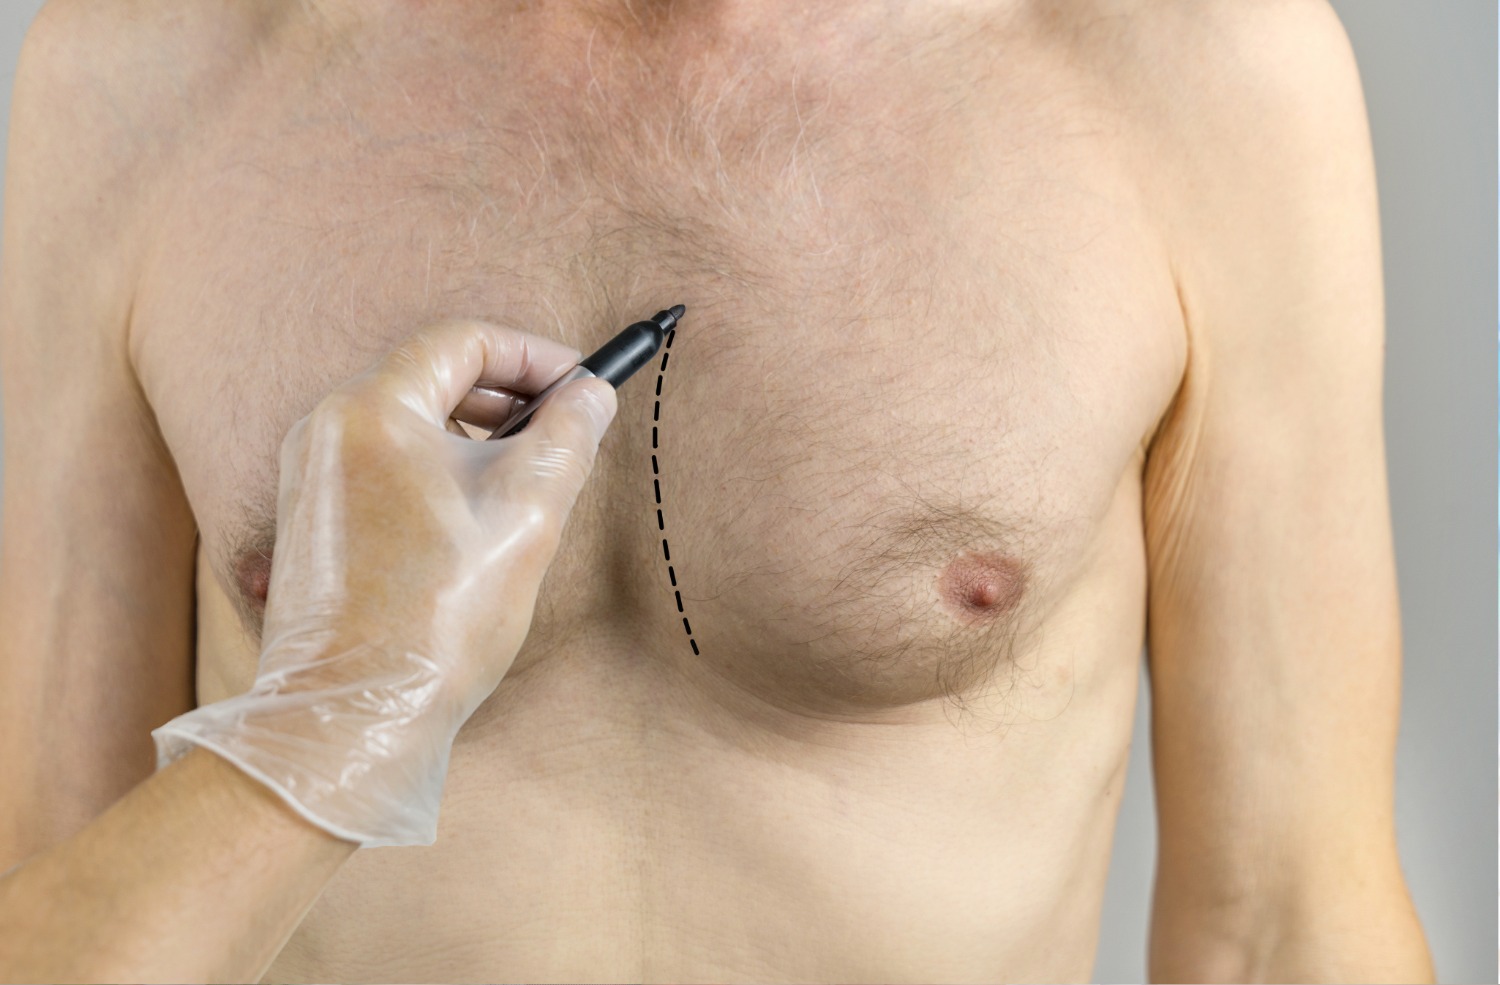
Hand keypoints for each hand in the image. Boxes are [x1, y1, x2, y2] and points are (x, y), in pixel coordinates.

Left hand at [153, 320, 616, 846]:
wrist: (356, 714)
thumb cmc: (438, 616)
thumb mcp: (528, 513)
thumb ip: (568, 436)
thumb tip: (591, 394)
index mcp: (372, 410)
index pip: (463, 341)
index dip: (534, 355)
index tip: (582, 385)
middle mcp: (327, 429)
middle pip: (432, 376)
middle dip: (508, 394)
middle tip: (566, 427)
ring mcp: (310, 476)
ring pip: (408, 423)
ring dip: (475, 435)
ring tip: (528, 480)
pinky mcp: (311, 520)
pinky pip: (382, 465)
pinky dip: (437, 470)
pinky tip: (476, 519)